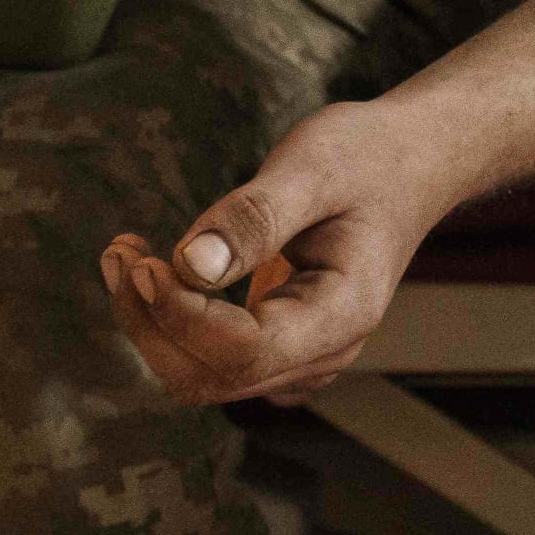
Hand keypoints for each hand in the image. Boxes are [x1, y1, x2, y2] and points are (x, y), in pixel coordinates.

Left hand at [97, 102, 459, 404]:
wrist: (412, 162)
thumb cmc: (367, 156)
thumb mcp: (313, 167)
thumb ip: (253, 218)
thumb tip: (187, 266)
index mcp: (342, 314)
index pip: (243, 351)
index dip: (182, 316)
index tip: (141, 260)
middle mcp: (323, 352)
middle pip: (213, 377)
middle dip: (154, 323)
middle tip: (122, 252)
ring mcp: (304, 354)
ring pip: (206, 375)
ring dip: (154, 324)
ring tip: (125, 254)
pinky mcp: (281, 341)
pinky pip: (214, 357)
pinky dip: (173, 323)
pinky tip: (155, 270)